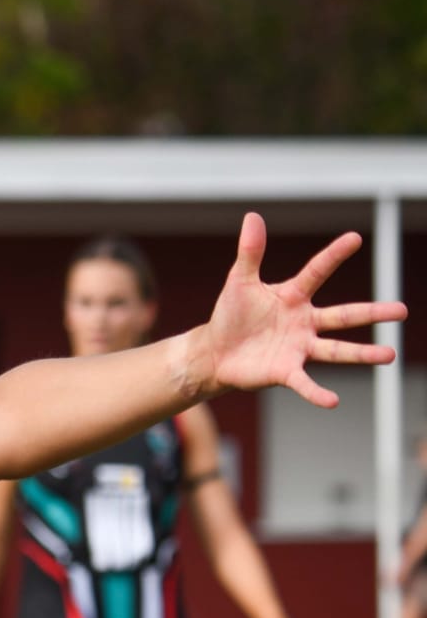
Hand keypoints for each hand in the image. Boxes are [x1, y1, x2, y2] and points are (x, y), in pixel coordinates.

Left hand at [192, 214, 406, 407]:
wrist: (215, 351)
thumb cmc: (230, 315)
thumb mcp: (239, 282)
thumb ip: (250, 252)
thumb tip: (253, 217)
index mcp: (294, 297)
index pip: (317, 272)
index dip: (333, 255)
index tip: (354, 238)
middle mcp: (304, 323)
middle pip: (344, 315)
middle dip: (373, 313)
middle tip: (402, 311)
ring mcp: (298, 348)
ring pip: (336, 351)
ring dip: (362, 354)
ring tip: (389, 355)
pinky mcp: (285, 371)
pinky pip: (305, 383)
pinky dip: (318, 393)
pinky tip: (333, 401)